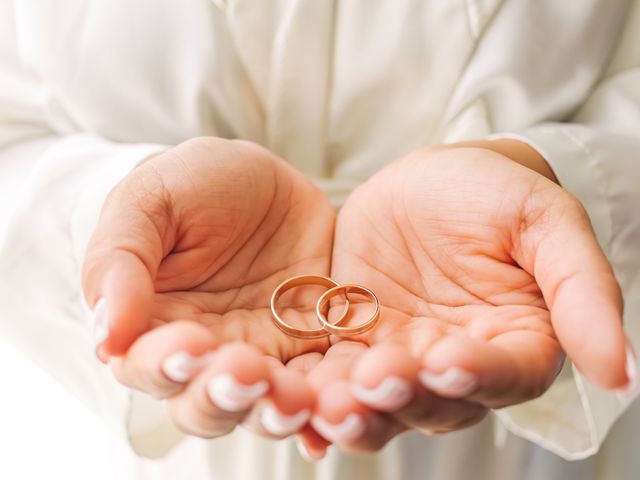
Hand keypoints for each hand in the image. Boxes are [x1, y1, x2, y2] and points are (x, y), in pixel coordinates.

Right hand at [82, 137, 334, 438]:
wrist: (262, 179)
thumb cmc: (191, 185)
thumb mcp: (149, 201)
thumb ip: (119, 261)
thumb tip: (106, 339)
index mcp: (154, 323)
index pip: (146, 367)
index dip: (164, 366)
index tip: (189, 343)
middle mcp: (207, 350)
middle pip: (206, 405)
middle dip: (224, 398)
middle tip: (246, 372)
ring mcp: (261, 351)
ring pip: (263, 405)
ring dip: (276, 409)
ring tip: (294, 396)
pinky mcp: (309, 344)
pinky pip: (319, 383)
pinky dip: (326, 401)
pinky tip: (332, 404)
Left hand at [301, 146, 627, 454]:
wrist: (430, 180)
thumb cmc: (494, 194)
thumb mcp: (543, 222)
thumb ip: (582, 289)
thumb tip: (624, 372)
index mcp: (513, 341)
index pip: (504, 374)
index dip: (479, 373)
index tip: (449, 359)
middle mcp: (455, 363)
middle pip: (434, 401)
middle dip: (404, 394)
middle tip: (377, 378)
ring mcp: (400, 358)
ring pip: (378, 401)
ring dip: (353, 407)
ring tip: (327, 401)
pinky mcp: (352, 344)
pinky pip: (332, 376)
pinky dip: (314, 393)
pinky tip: (292, 400)